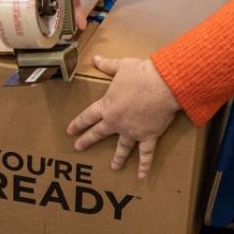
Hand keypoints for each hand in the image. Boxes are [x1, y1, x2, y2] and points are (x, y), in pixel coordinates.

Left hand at [66, 56, 181, 177]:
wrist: (164, 84)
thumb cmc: (142, 74)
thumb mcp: (122, 66)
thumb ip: (107, 65)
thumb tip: (96, 58)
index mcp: (107, 106)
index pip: (88, 117)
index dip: (78, 124)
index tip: (70, 131)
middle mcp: (117, 122)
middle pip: (99, 133)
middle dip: (88, 140)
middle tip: (79, 148)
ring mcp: (132, 131)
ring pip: (122, 147)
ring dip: (117, 158)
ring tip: (113, 166)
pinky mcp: (148, 135)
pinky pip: (146, 153)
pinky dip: (145, 164)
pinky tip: (142, 175)